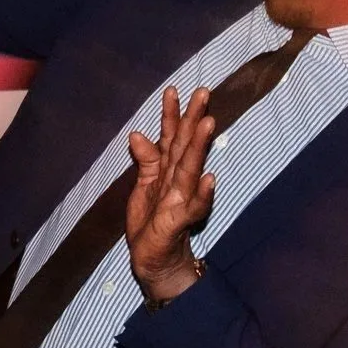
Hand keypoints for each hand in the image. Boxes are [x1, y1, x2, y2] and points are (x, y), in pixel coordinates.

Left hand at [125, 87, 215, 301]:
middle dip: (193, 119)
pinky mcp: (181, 220)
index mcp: (166, 169)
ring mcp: (182, 199)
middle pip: (186, 145)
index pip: (170, 137)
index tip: (172, 89)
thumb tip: (136, 133)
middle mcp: (177, 179)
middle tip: (202, 92)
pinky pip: (195, 206)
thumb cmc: (150, 221)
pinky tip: (210, 178)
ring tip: (208, 124)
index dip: (170, 114)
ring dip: (200, 147)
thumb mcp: (142, 186)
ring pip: (192, 168)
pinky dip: (203, 194)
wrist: (154, 258)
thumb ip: (146, 160)